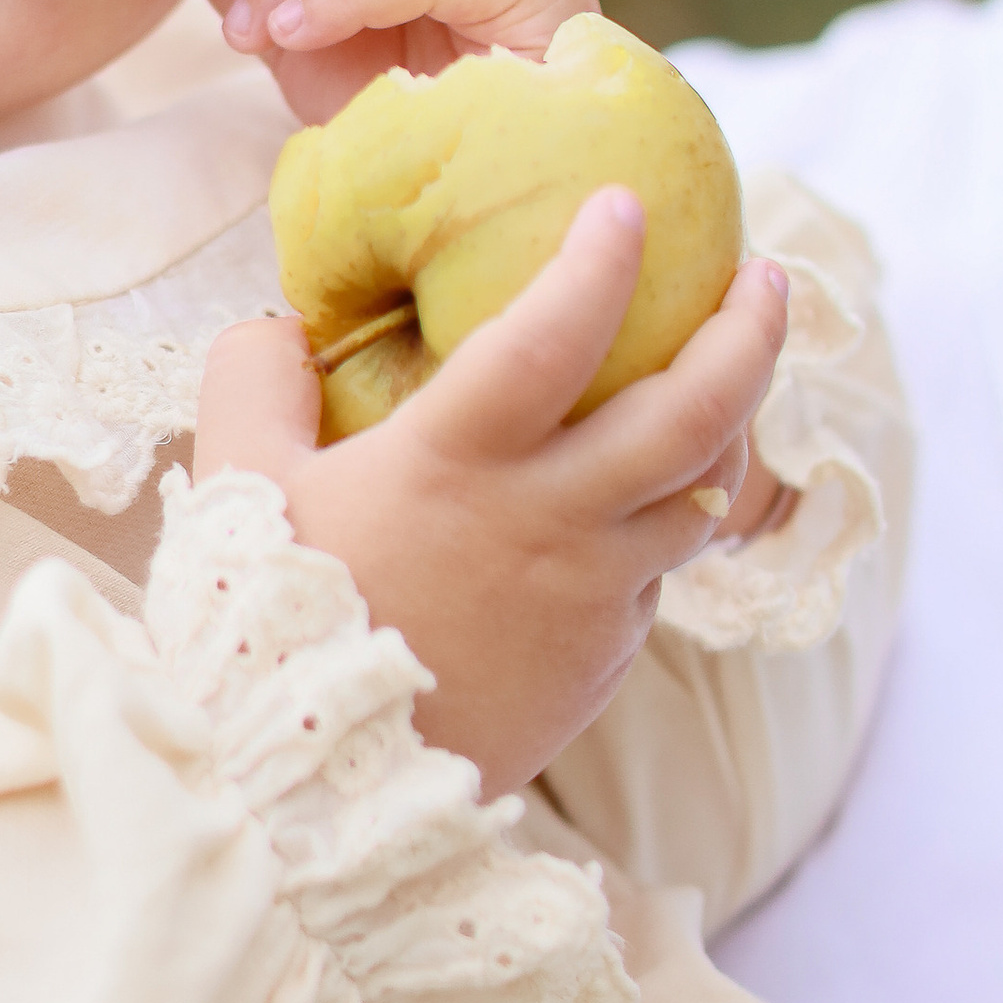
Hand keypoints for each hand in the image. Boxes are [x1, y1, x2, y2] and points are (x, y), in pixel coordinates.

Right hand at [197, 192, 786, 796]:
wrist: (317, 797)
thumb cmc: (269, 630)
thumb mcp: (238, 488)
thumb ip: (253, 381)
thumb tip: (281, 323)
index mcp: (459, 460)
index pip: (555, 332)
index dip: (601, 260)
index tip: (627, 205)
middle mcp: (549, 520)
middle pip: (697, 411)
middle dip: (748, 332)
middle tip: (764, 276)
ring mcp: (593, 592)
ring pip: (702, 492)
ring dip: (731, 422)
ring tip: (733, 371)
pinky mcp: (608, 656)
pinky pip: (657, 569)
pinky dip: (665, 516)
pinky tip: (649, 492)